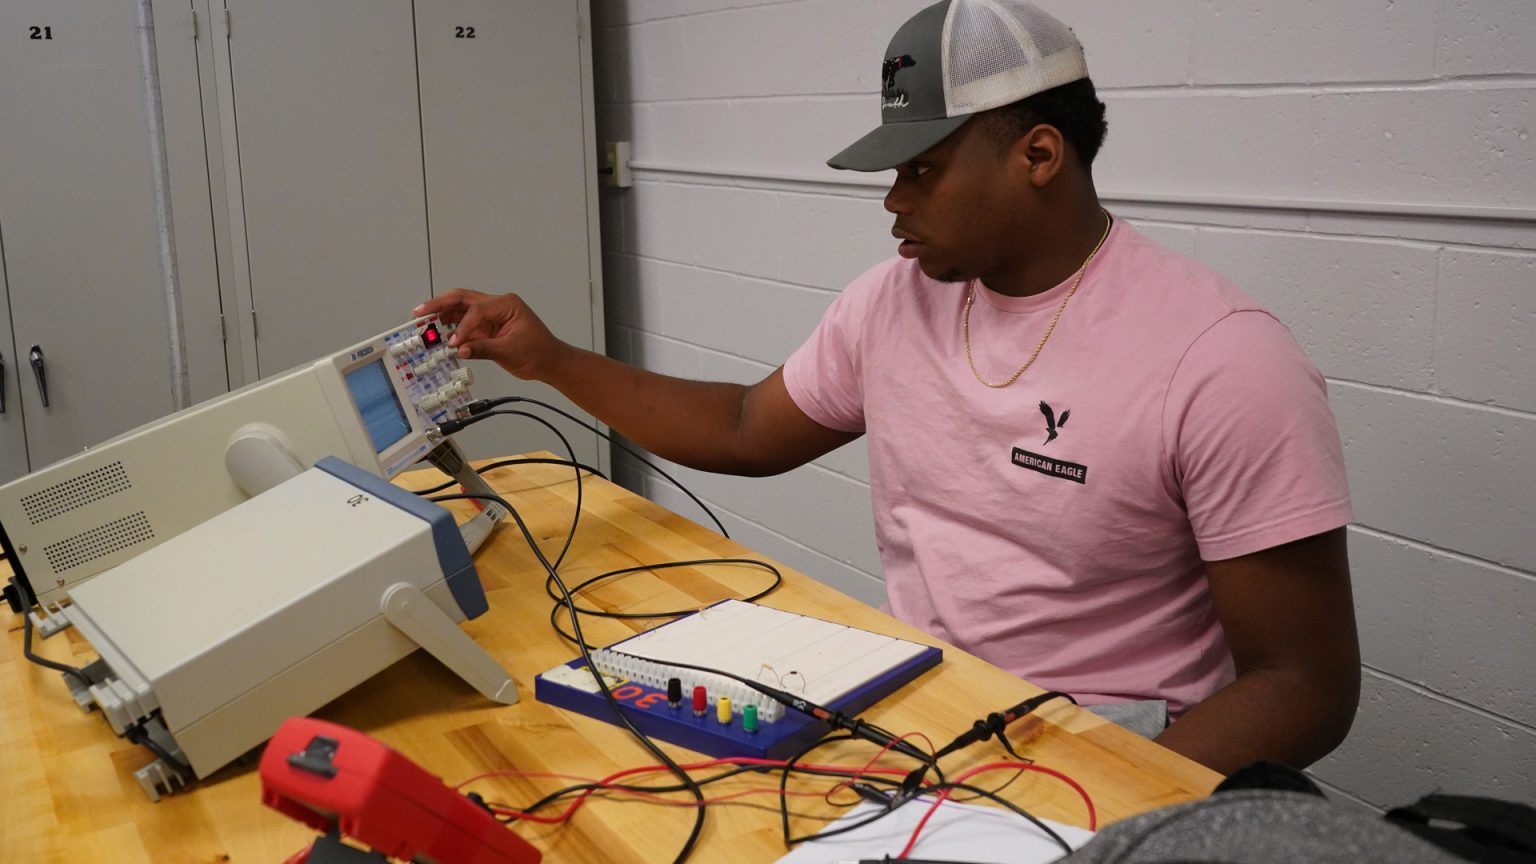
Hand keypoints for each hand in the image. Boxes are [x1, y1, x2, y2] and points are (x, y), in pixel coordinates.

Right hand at [413, 289, 565, 381]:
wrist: (549, 361)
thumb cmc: (538, 352)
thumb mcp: (510, 351)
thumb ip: (483, 349)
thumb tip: (461, 349)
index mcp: (506, 304)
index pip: (477, 310)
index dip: (462, 326)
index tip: (454, 342)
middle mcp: (497, 305)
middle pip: (463, 298)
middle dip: (440, 304)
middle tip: (420, 312)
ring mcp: (491, 315)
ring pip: (461, 308)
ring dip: (442, 314)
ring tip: (423, 321)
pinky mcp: (486, 326)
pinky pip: (465, 322)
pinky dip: (451, 326)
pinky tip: (438, 332)